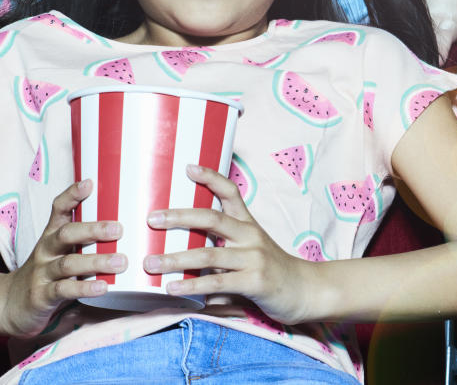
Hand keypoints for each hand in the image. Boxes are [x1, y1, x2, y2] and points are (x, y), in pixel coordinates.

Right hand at [0, 180, 124, 336]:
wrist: (9, 305)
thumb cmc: (48, 273)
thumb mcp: (62, 252)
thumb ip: (86, 241)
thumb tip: (130, 229)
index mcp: (52, 235)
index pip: (59, 209)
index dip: (72, 195)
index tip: (89, 183)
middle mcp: (46, 250)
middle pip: (66, 234)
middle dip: (93, 229)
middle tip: (118, 230)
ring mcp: (43, 273)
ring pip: (68, 263)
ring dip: (96, 261)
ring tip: (120, 262)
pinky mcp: (42, 296)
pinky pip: (63, 290)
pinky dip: (84, 288)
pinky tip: (103, 287)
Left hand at [146, 164, 313, 324]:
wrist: (306, 290)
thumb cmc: (271, 270)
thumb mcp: (251, 249)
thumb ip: (224, 247)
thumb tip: (180, 250)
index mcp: (248, 224)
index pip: (231, 192)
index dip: (211, 177)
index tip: (188, 168)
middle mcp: (251, 236)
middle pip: (212, 218)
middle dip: (179, 217)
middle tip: (152, 219)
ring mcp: (254, 258)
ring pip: (208, 254)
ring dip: (175, 259)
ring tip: (150, 263)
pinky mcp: (255, 281)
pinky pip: (218, 282)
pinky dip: (192, 286)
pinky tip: (172, 288)